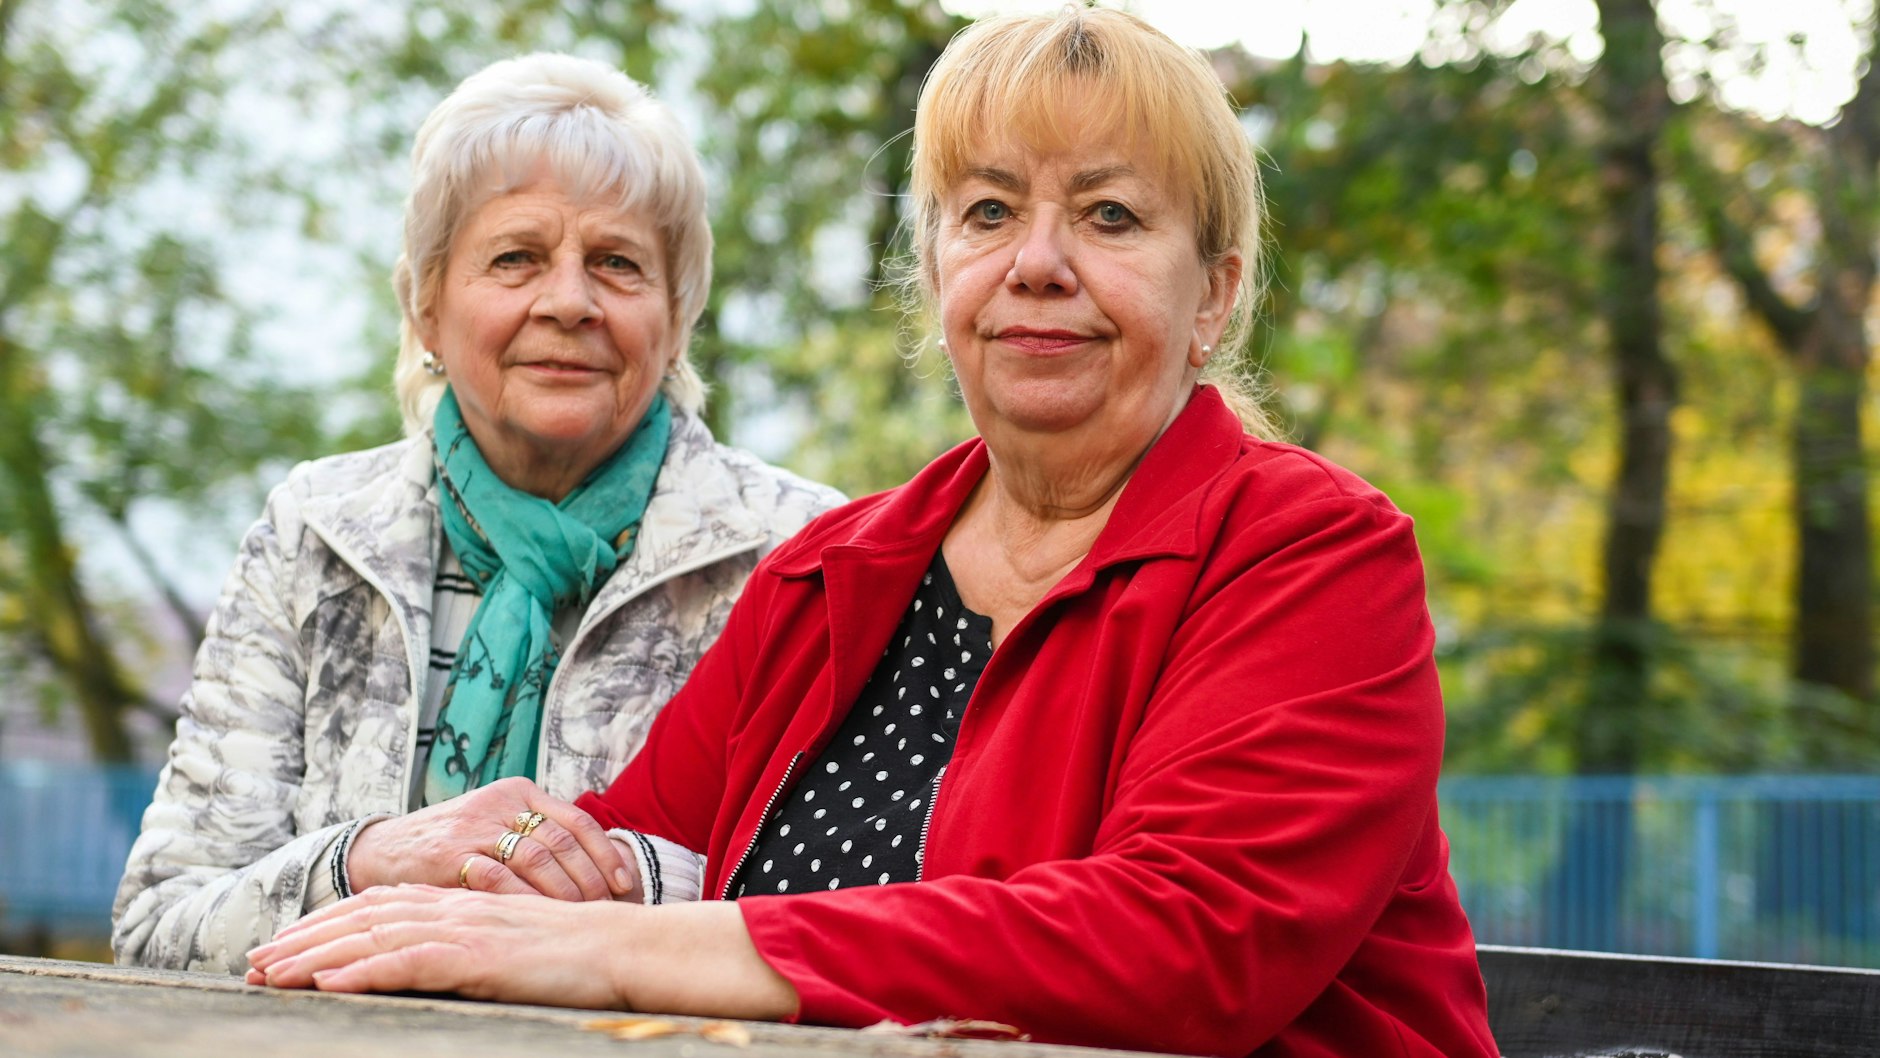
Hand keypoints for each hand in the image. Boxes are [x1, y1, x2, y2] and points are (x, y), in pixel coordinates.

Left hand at [246, 885, 798, 1020]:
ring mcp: (463, 930)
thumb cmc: (578, 952)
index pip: (379, 908)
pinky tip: (326, 984)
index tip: (283, 944)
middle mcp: (454, 908)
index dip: (327, 923)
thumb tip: (442, 934)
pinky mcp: (476, 956)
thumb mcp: (515, 939)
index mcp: (461, 903)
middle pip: (362, 918)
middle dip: (302, 938)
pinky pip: (407, 963)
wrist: (625, 946)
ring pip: (371, 937)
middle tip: (252, 961)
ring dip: (313, 956)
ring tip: (267, 974)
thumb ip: (476, 933)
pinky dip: (362, 970)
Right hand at [345, 777, 637, 901]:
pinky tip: (540, 921)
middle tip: (607, 908)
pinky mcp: (449, 856)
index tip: (625, 883)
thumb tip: (600, 867)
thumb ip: (539, 837)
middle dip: (590, 879)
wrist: (385, 849)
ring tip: (579, 917)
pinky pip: (499, 880)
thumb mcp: (498, 825)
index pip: (578, 821)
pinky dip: (525, 901)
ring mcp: (475, 829)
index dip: (606, 854)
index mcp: (520, 792)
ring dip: (564, 892)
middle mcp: (501, 804)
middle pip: (562, 842)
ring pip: (537, 859)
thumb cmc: (455, 845)